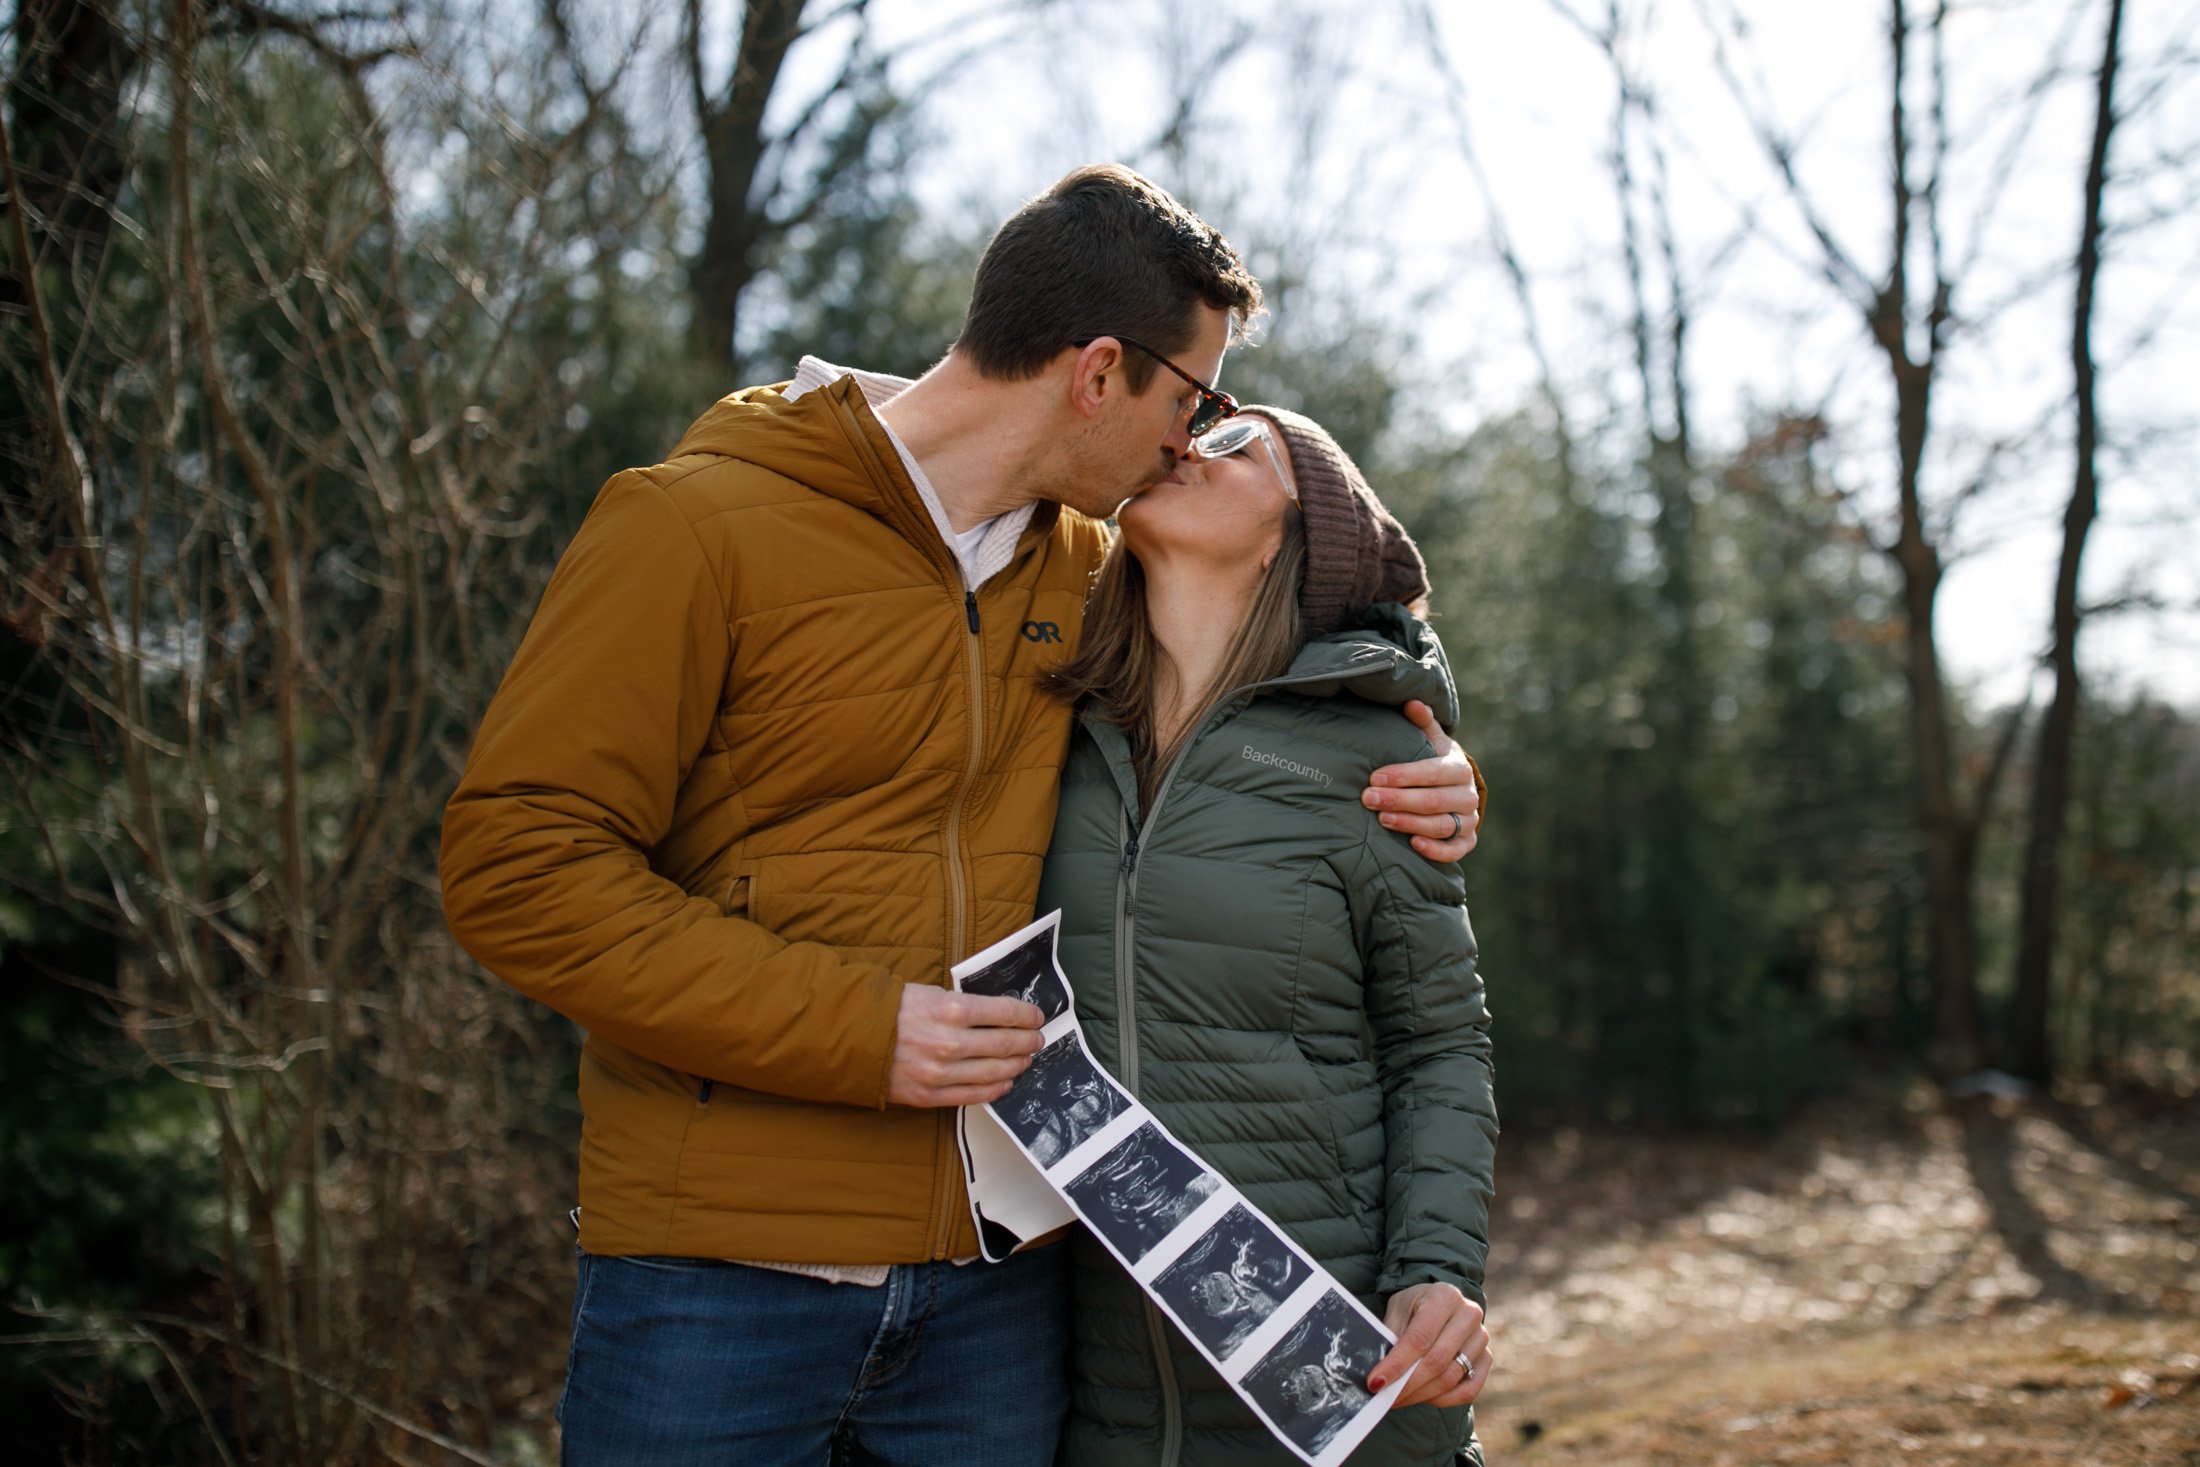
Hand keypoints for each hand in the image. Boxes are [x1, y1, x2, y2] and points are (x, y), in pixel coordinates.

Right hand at [887, 985, 1044, 1107]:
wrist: (848, 1038)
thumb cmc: (888, 1010)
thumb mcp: (928, 993)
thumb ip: (961, 1005)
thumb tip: (995, 1013)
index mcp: (950, 1009)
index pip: (1004, 1012)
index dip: (1026, 1015)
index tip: (1036, 1017)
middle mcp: (949, 1042)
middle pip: (1005, 1044)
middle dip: (1027, 1041)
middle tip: (1037, 1039)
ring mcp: (939, 1072)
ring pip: (994, 1072)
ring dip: (1016, 1065)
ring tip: (1025, 1060)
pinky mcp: (928, 1095)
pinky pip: (972, 1096)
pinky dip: (994, 1090)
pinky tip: (1005, 1083)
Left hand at [1364, 700, 1481, 861]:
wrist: (1455, 788)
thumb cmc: (1434, 760)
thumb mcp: (1430, 740)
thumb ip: (1422, 723)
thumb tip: (1412, 702)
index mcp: (1459, 768)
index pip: (1433, 772)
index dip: (1404, 775)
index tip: (1374, 777)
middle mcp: (1468, 795)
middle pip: (1435, 801)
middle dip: (1399, 800)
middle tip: (1368, 799)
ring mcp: (1469, 820)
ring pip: (1442, 826)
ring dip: (1410, 823)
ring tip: (1382, 819)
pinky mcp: (1467, 841)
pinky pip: (1455, 850)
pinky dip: (1436, 850)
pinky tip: (1413, 844)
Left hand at [1369, 1282, 1490, 1409]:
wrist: (1441, 1303)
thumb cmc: (1415, 1306)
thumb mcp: (1398, 1310)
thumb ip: (1390, 1337)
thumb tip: (1379, 1375)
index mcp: (1444, 1296)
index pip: (1419, 1338)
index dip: (1397, 1364)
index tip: (1376, 1383)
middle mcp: (1469, 1315)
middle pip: (1437, 1361)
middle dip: (1407, 1385)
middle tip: (1385, 1398)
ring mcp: (1481, 1337)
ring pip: (1450, 1378)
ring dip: (1421, 1394)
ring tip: (1398, 1399)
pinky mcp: (1486, 1358)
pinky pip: (1467, 1390)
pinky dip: (1442, 1399)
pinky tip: (1422, 1397)